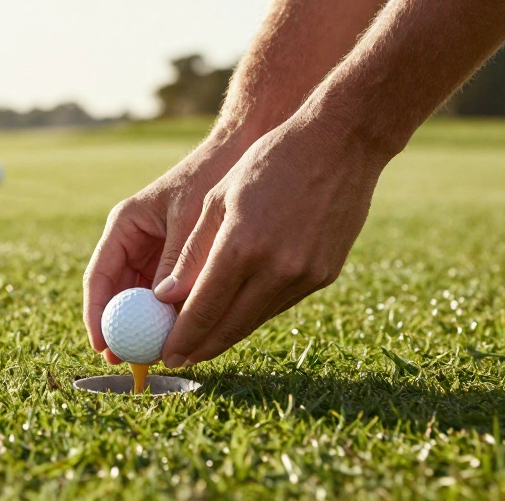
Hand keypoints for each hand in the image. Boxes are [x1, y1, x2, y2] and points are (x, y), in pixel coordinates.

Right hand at [82, 128, 253, 363]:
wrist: (242, 152)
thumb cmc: (211, 176)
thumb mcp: (189, 221)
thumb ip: (177, 263)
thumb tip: (163, 308)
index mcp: (125, 225)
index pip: (99, 276)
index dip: (97, 315)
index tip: (104, 347)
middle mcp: (135, 241)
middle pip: (118, 294)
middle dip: (123, 329)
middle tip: (129, 362)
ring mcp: (156, 252)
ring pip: (143, 299)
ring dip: (150, 324)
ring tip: (161, 353)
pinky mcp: (178, 261)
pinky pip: (169, 295)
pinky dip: (174, 313)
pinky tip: (187, 332)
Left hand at [153, 113, 387, 368]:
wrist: (341, 144)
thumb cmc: (270, 161)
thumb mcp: (220, 199)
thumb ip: (192, 253)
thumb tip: (165, 297)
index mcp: (241, 246)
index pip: (202, 309)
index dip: (180, 337)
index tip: (164, 353)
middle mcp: (275, 268)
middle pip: (229, 326)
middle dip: (200, 347)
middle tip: (178, 359)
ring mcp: (304, 275)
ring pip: (255, 320)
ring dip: (227, 335)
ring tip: (201, 345)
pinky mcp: (325, 275)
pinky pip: (280, 305)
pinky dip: (254, 314)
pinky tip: (236, 317)